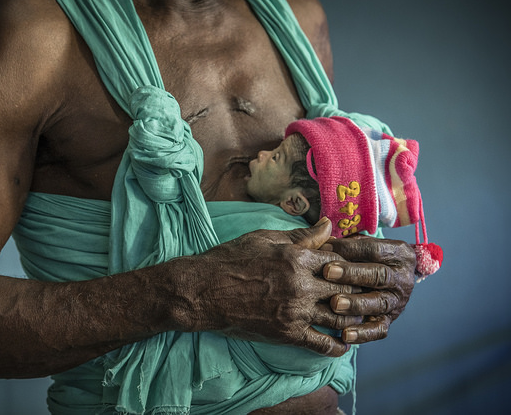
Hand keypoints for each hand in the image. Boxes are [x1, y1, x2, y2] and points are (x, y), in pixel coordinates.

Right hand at [184, 218, 361, 356]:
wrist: (204, 290)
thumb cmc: (232, 259)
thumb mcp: (266, 238)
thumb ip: (302, 235)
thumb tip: (329, 225)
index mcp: (298, 258)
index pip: (341, 263)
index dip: (354, 265)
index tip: (360, 268)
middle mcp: (301, 286)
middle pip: (346, 290)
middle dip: (359, 291)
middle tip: (367, 292)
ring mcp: (295, 312)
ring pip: (340, 317)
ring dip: (353, 318)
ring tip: (360, 316)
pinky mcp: (287, 333)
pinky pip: (321, 344)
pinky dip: (337, 346)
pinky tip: (343, 343)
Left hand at [322, 236, 415, 343]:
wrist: (387, 279)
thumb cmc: (364, 257)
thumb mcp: (360, 245)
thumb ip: (345, 242)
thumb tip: (323, 234)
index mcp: (399, 253)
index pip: (374, 249)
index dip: (349, 249)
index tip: (325, 248)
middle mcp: (403, 278)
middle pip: (378, 275)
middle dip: (352, 274)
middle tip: (328, 273)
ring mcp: (398, 302)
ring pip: (379, 304)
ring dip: (356, 304)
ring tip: (335, 304)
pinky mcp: (390, 321)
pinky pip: (379, 330)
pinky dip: (362, 334)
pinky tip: (344, 335)